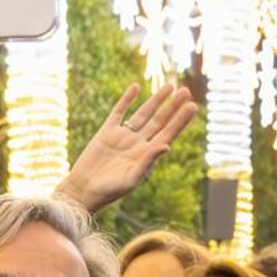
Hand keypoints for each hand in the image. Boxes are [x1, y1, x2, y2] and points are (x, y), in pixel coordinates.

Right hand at [56, 83, 197, 213]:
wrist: (83, 190)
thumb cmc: (109, 190)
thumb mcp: (131, 178)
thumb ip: (148, 161)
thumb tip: (167, 145)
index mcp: (147, 156)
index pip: (168, 134)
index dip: (180, 120)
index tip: (192, 106)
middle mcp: (138, 144)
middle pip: (160, 121)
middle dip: (173, 106)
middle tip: (186, 91)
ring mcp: (123, 136)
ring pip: (143, 113)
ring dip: (156, 100)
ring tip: (170, 86)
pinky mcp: (107, 131)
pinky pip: (119, 111)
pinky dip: (127, 99)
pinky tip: (136, 87)